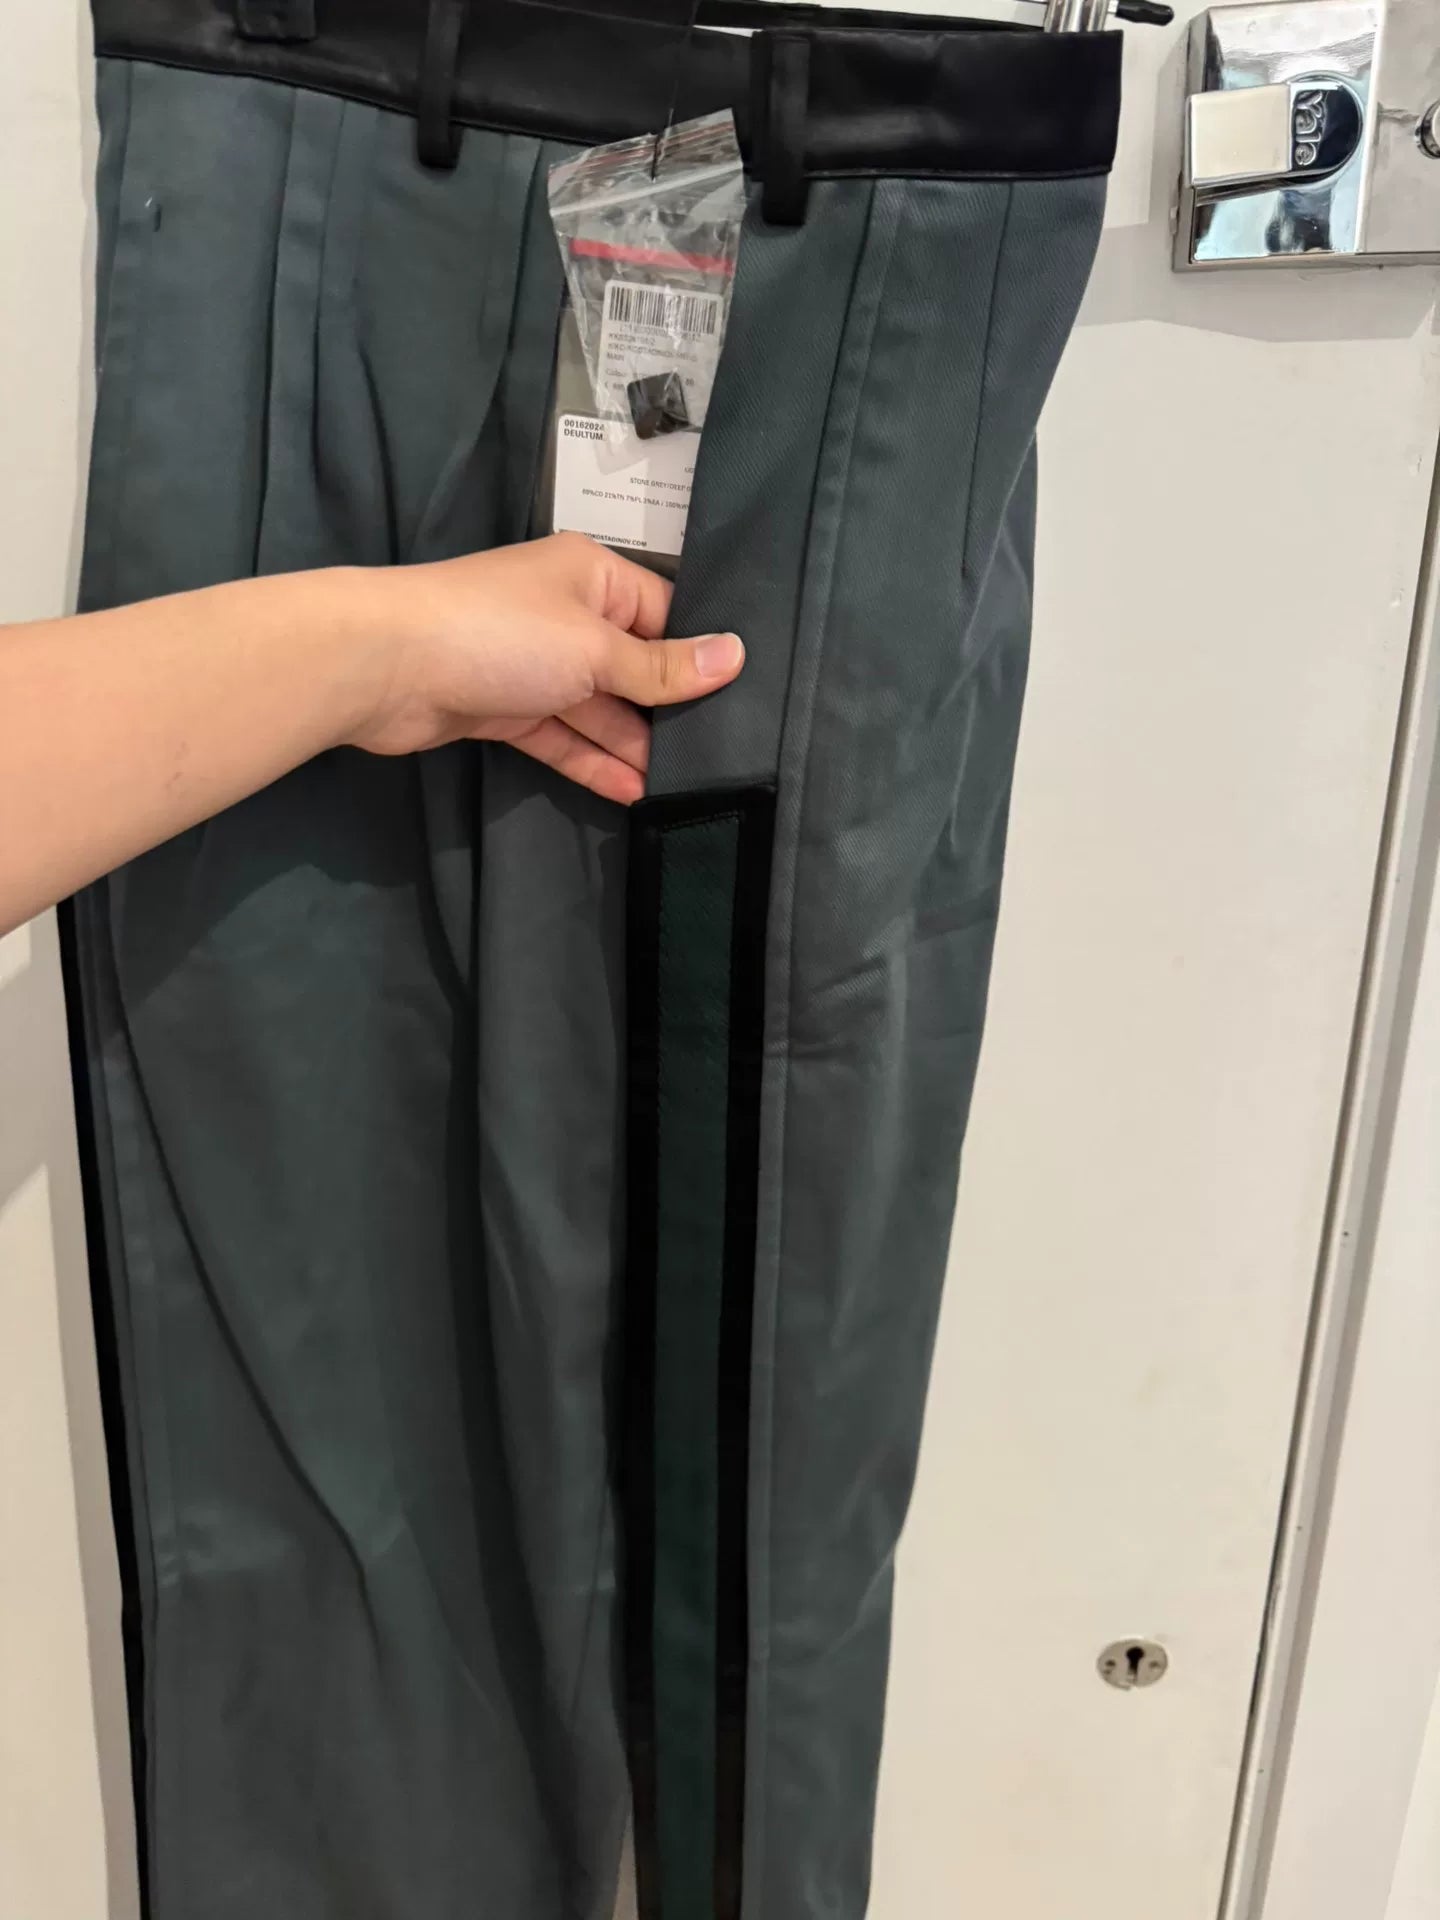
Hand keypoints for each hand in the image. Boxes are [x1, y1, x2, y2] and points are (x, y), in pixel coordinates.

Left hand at [350, 533, 744, 803]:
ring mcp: (533, 665)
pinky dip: (593, 762)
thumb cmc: (501, 634)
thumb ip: (662, 667)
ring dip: (633, 746)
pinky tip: (633, 793)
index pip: (665, 615)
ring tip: (684, 790)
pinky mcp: (504, 709)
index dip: (698, 656)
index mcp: (593, 577)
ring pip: (598, 708)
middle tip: (722, 760)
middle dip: (669, 711)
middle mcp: (566, 615)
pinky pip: (562, 736)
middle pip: (633, 666)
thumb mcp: (596, 648)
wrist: (384, 666)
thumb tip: (735, 657)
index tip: (743, 702)